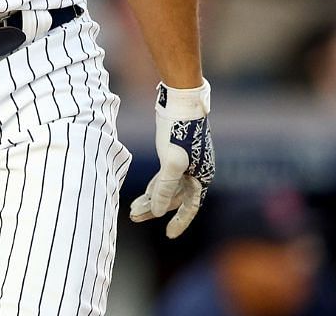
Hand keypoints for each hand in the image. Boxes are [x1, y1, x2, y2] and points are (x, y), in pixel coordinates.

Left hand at [128, 80, 213, 238]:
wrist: (180, 101)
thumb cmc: (178, 131)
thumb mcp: (171, 163)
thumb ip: (165, 190)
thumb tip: (158, 212)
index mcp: (203, 176)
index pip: (191, 206)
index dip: (180, 222)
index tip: (169, 235)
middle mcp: (198, 172)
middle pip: (175, 198)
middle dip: (155, 209)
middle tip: (134, 217)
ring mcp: (187, 163)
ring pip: (168, 188)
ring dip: (152, 199)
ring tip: (133, 210)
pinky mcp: (176, 154)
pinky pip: (165, 178)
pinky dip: (154, 187)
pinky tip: (143, 195)